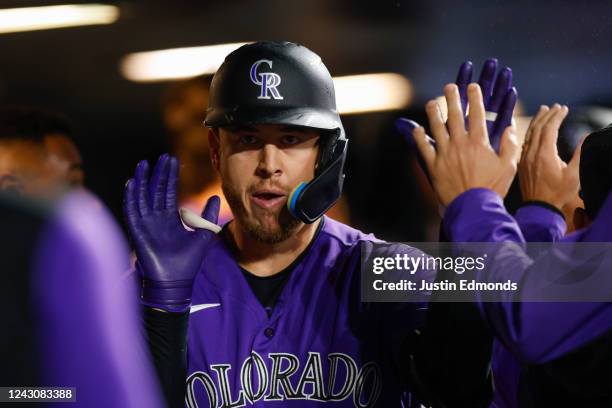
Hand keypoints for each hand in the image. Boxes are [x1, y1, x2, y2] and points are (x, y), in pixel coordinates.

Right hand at [123, 154, 219, 310]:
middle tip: (162, 157)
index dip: (169, 176)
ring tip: (144, 164)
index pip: (168, 192)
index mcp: (170, 219)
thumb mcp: (203, 234)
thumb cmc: (188, 262)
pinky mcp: (137, 232)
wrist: (176, 282)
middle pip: (155, 191)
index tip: (172, 159)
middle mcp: (156, 219)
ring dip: (141, 181)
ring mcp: (146, 224)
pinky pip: (132, 211)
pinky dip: (131, 197)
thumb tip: (216, 197)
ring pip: (141, 197)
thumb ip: (208, 216)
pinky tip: (132, 182)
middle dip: (158, 174)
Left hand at [395, 59, 516, 177]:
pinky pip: (424, 148)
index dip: (475, 98)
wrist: (473, 207)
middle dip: (452, 98)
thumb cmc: (492, 188)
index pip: (477, 114)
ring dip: (433, 113)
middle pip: (455, 116)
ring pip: (436, 128)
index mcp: (479, 143)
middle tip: (450, 86)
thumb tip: (510, 129)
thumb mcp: (509, 167)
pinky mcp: (433, 166)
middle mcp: (460, 144)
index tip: (473, 86)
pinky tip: (417, 129)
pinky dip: (419, 138)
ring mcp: (445, 154)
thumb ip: (510, 146)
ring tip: (432, 102)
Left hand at [518, 104, 580, 209]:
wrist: (538, 209)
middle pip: (537, 128)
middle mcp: (531, 153)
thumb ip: (580, 154)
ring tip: (543, 111)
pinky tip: (534, 130)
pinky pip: (524, 143)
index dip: (557, 116)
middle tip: (555, 106)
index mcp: (544, 154)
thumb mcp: (574, 175)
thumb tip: (586, 136)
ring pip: (529, 134)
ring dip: (536, 121)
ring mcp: (524, 159)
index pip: (549, 128)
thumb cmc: (558, 194)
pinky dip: (530, 133)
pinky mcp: (522, 164)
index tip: (564, 108)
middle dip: (547, 115)